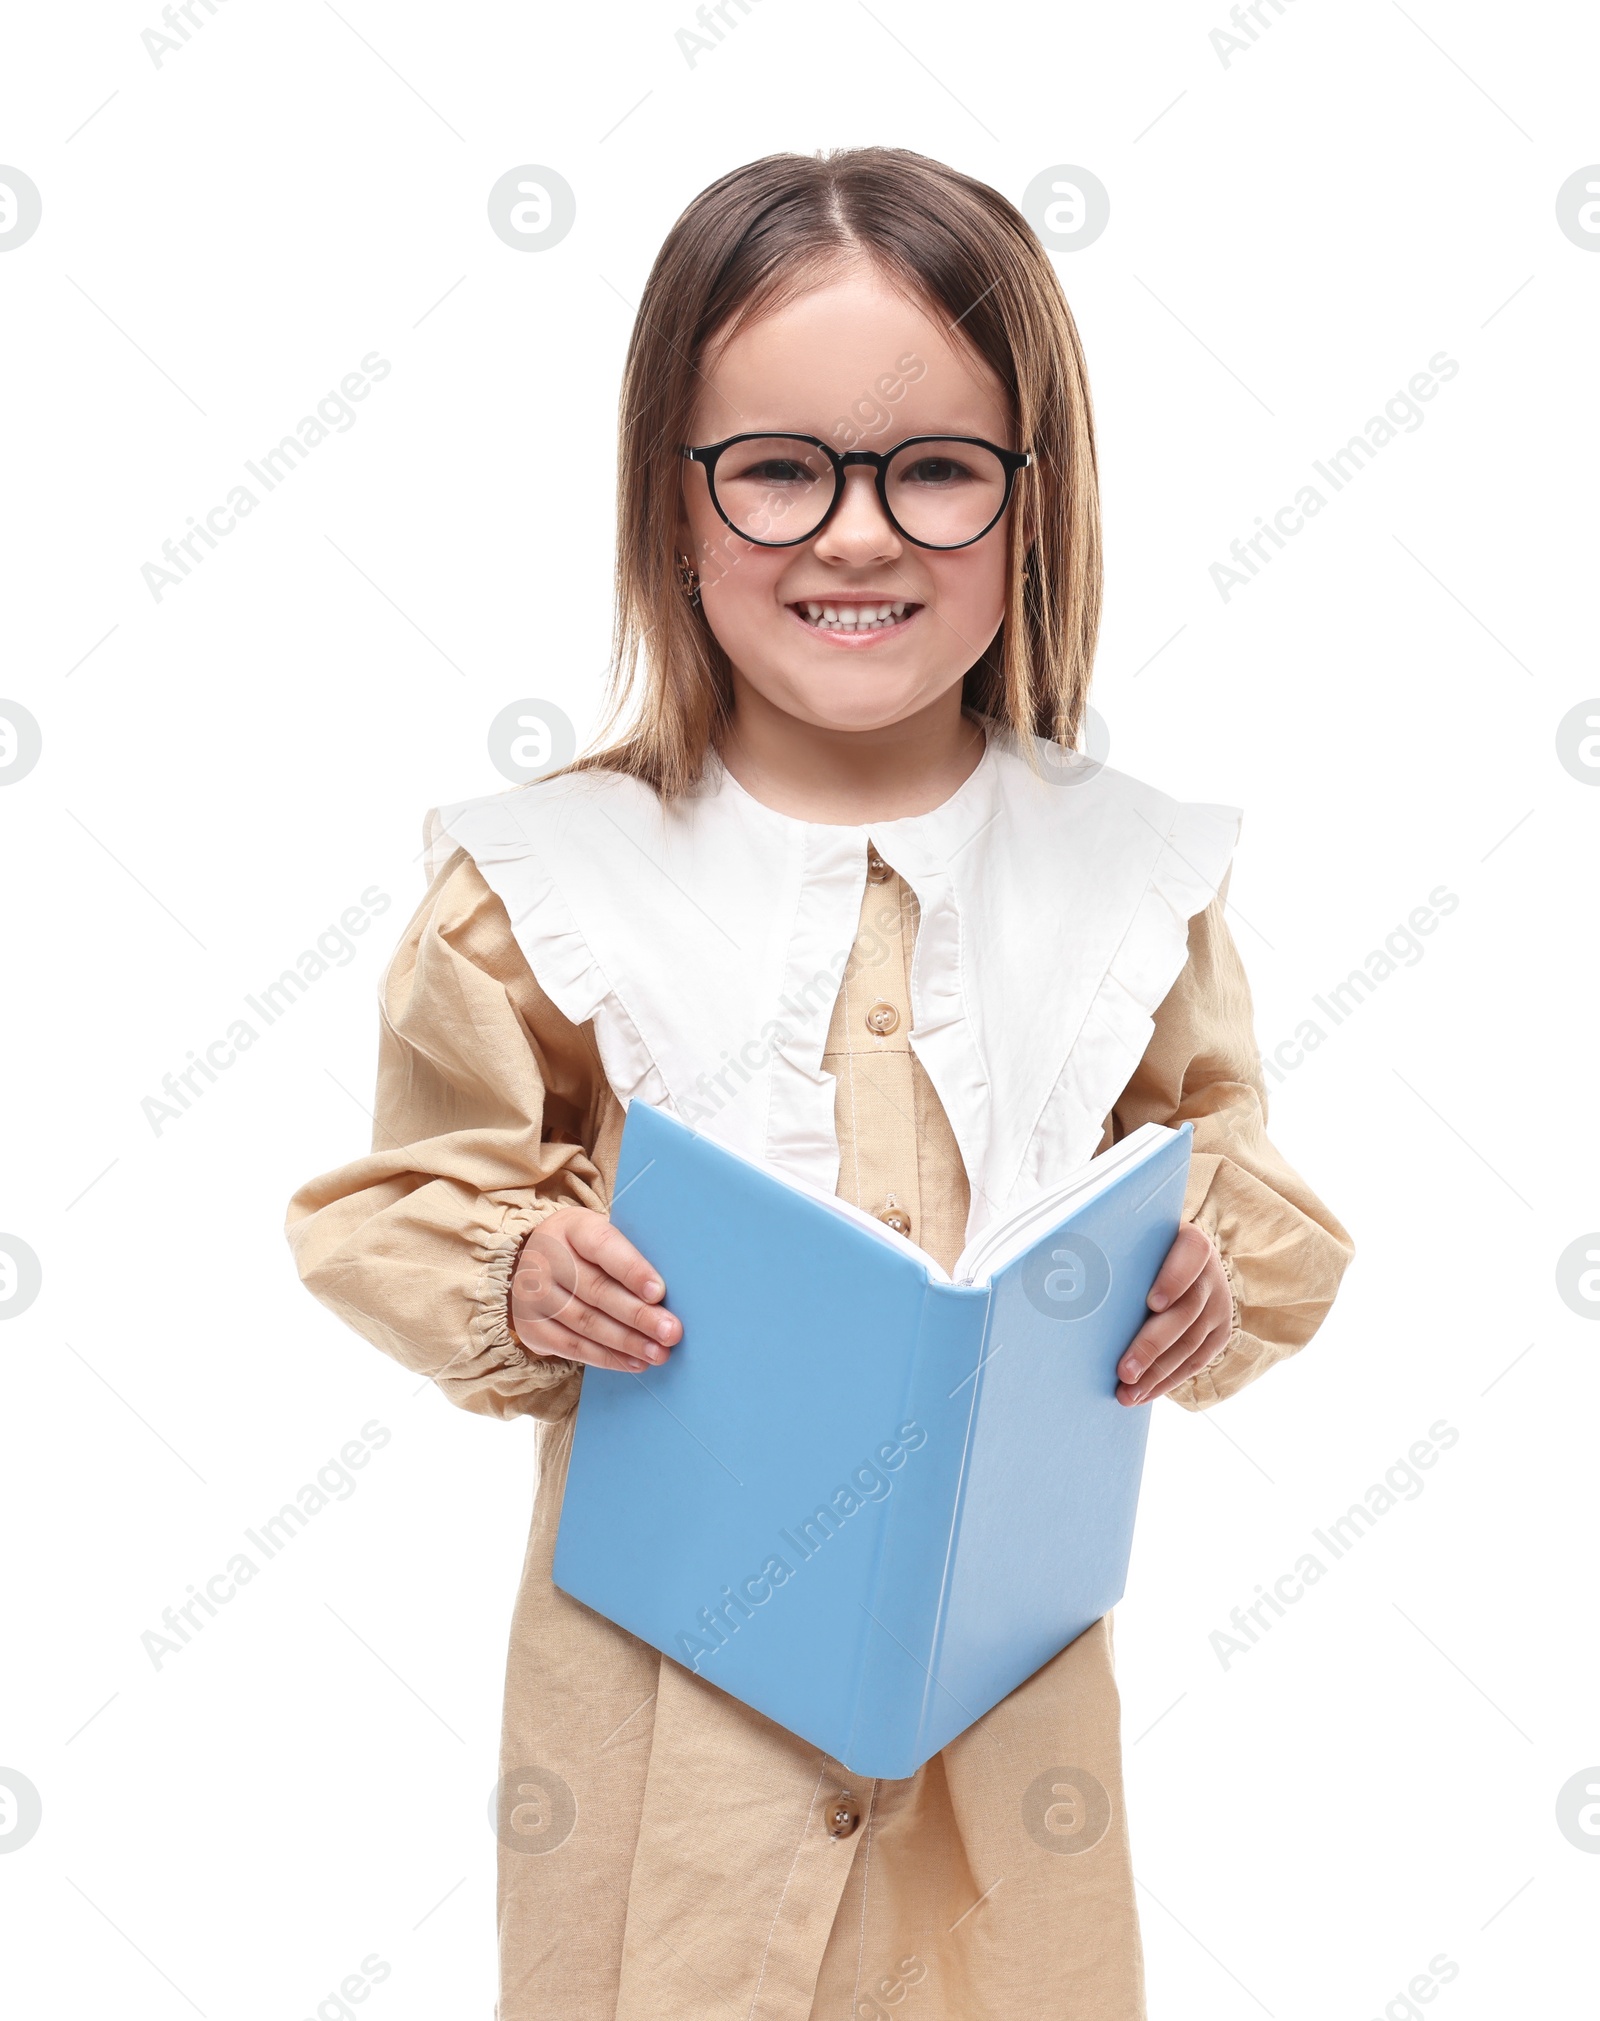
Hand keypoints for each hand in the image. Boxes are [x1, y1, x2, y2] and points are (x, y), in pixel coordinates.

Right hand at [511, 1207, 681, 1373]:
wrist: (533, 1265)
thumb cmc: (585, 1251)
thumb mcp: (601, 1236)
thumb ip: (628, 1256)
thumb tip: (666, 1295)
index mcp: (571, 1227)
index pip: (603, 1246)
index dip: (632, 1270)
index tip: (659, 1293)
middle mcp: (546, 1259)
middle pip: (597, 1290)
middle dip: (638, 1315)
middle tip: (670, 1331)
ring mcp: (533, 1295)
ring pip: (587, 1323)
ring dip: (627, 1342)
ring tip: (659, 1353)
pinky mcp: (531, 1327)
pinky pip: (572, 1348)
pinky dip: (607, 1358)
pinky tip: (634, 1362)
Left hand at [1116, 1223, 1232, 1405]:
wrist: (1181, 1263)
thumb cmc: (1142, 1253)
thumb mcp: (1136, 1243)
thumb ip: (1119, 1254)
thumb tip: (1072, 1278)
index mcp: (1191, 1243)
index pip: (1190, 1254)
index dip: (1174, 1279)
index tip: (1152, 1302)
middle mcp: (1210, 1274)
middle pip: (1186, 1311)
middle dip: (1153, 1345)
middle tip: (1124, 1371)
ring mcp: (1218, 1306)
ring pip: (1190, 1344)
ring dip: (1156, 1374)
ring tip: (1127, 1393)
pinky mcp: (1219, 1333)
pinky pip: (1195, 1362)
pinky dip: (1166, 1381)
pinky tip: (1142, 1394)